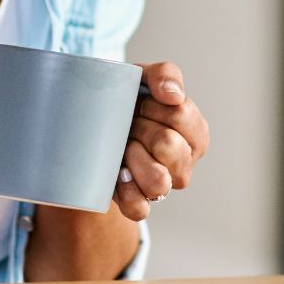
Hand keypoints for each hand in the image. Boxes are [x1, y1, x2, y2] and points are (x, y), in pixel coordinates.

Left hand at [113, 61, 208, 221]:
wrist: (88, 122)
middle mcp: (184, 163)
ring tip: (122, 147)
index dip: (152, 106)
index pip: (180, 114)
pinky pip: (139, 208)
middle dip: (140, 128)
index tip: (139, 104)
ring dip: (132, 158)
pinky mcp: (138, 202)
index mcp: (194, 132)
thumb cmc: (124, 100)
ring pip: (157, 181)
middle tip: (129, 125)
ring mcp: (164, 186)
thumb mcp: (143, 77)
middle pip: (169, 146)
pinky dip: (126, 192)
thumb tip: (172, 95)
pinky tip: (118, 173)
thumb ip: (165, 75)